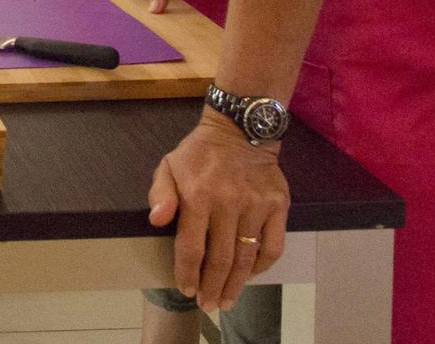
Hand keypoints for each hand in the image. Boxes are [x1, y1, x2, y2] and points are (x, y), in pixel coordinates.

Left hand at [149, 112, 288, 312]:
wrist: (240, 130)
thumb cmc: (199, 154)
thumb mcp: (168, 165)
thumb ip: (159, 194)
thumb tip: (156, 221)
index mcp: (197, 196)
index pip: (191, 246)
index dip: (187, 273)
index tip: (185, 289)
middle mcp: (228, 203)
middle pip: (221, 259)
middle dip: (212, 287)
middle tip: (208, 305)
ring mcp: (256, 206)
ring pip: (247, 258)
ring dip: (237, 284)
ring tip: (227, 300)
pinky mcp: (278, 206)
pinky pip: (273, 246)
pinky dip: (262, 266)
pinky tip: (251, 275)